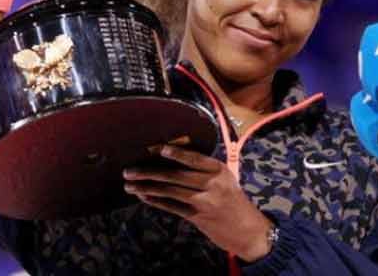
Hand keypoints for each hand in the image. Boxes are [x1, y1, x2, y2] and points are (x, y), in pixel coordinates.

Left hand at [123, 145, 273, 262]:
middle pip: (175, 175)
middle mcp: (212, 184)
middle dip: (149, 172)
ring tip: (129, 184)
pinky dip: (156, 201)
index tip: (158, 148)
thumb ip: (204, 169)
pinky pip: (172, 207)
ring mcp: (204, 202)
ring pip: (170, 191)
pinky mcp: (197, 217)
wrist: (248, 230)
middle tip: (129, 170)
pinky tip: (143, 196)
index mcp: (219, 170)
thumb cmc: (234, 200)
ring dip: (146, 187)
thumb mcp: (225, 179)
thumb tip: (173, 158)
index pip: (194, 158)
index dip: (175, 153)